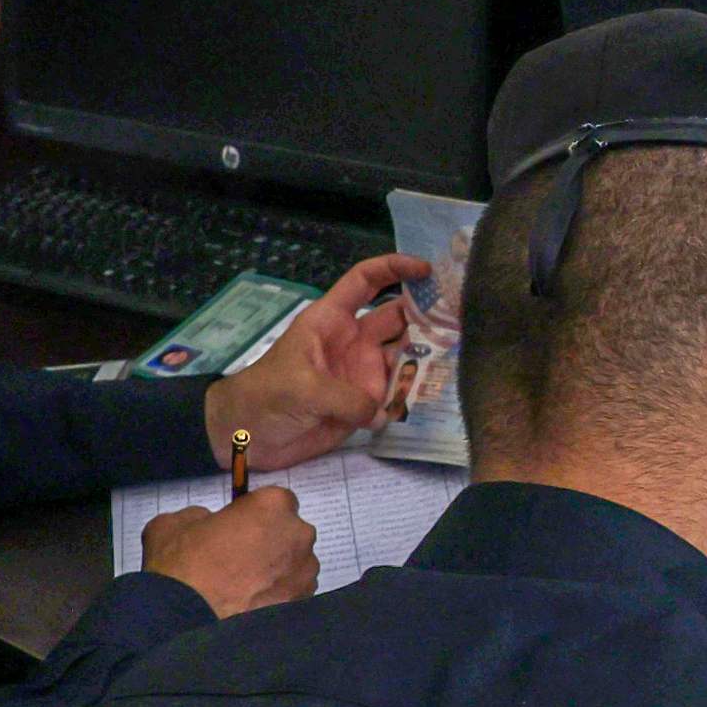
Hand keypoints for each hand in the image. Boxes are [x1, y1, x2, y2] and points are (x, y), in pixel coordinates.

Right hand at [140, 487, 320, 615]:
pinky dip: (277, 594)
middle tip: (239, 558)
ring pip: (294, 563)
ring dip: (276, 569)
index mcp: (272, 506)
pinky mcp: (304, 601)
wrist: (185, 620)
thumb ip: (201, 515)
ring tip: (243, 586)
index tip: (239, 527)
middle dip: (270, 540)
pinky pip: (293, 590)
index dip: (256, 514)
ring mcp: (305, 571)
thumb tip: (209, 522)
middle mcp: (298, 534)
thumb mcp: (173, 523)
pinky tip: (251, 603)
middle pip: (289, 532)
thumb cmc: (181, 566)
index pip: (276, 501)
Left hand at [207, 251, 433, 467]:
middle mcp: (354, 341)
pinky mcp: (366, 403)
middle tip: (461, 319)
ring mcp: (362, 372)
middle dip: (428, 314)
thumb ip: (346, 396)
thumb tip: (380, 412)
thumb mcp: (300, 388)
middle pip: (399, 318)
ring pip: (406, 357)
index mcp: (331, 321)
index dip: (394, 269)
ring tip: (451, 364)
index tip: (427, 271)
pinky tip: (420, 401)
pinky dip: (410, 397)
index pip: (365, 281)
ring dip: (426, 359)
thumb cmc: (263, 397)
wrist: (245, 438)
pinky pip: (397, 395)